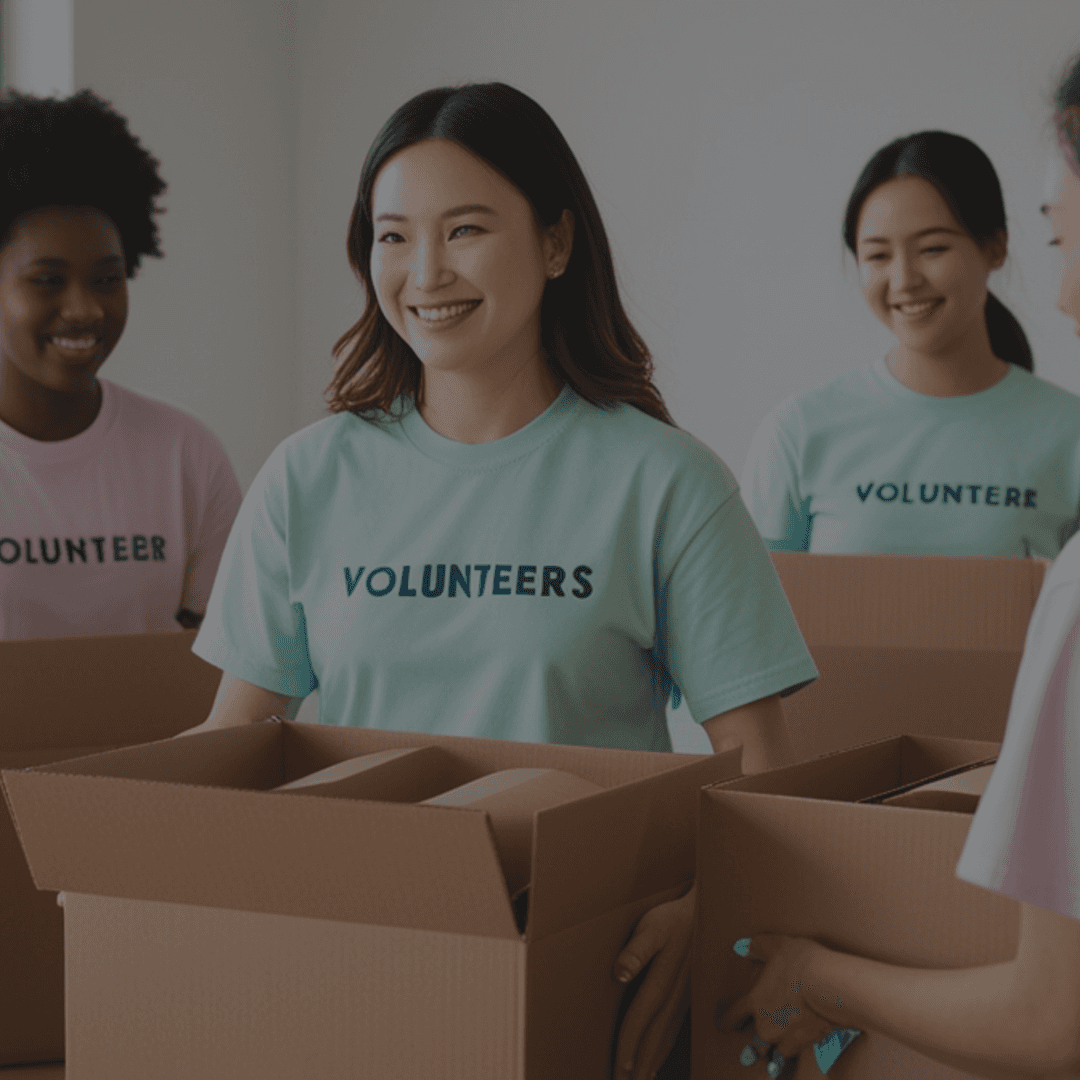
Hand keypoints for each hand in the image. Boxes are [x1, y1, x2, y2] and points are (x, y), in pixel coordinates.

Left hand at [612, 887, 694, 1079]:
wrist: (710, 910)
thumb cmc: (675, 916)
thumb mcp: (653, 925)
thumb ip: (636, 949)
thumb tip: (619, 974)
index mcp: (663, 980)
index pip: (640, 1020)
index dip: (628, 1046)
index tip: (619, 1069)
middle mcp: (675, 996)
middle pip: (654, 1037)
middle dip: (639, 1064)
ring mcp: (685, 998)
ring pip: (665, 1036)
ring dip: (652, 1060)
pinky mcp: (690, 995)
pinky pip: (675, 1028)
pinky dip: (665, 1047)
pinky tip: (658, 1057)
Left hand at [716, 934, 838, 1064]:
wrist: (829, 986)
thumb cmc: (802, 963)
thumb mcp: (775, 945)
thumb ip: (757, 947)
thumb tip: (743, 947)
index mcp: (754, 1001)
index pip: (731, 1017)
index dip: (726, 1022)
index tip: (724, 1026)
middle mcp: (764, 1024)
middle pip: (756, 1035)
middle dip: (762, 1030)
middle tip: (771, 1023)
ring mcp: (783, 1038)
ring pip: (775, 1046)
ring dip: (779, 1040)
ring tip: (788, 1029)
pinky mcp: (802, 1045)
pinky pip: (793, 1050)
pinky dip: (796, 1044)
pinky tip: (803, 1033)